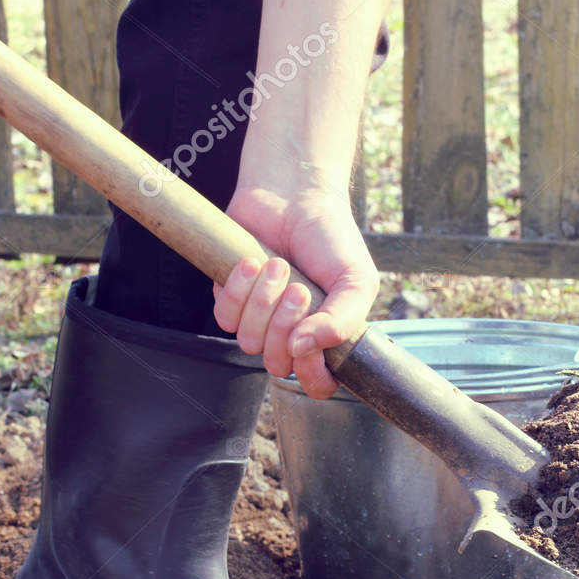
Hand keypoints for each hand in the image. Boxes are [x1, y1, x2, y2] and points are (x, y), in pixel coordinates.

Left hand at [213, 186, 376, 398]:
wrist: (294, 194)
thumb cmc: (330, 237)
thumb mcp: (355, 279)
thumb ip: (344, 321)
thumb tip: (304, 349)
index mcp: (326, 337)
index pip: (317, 384)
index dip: (312, 374)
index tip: (313, 343)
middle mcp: (291, 334)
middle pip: (278, 364)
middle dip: (286, 325)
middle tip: (300, 286)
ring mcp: (259, 319)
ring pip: (249, 341)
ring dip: (263, 301)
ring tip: (278, 266)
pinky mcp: (230, 298)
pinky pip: (224, 316)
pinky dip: (238, 288)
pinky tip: (253, 261)